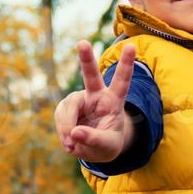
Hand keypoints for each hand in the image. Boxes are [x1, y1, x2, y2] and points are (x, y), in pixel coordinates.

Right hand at [54, 41, 136, 162]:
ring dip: (67, 126)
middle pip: (91, 74)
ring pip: (69, 106)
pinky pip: (60, 116)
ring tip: (71, 145)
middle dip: (86, 58)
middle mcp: (96, 95)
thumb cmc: (107, 144)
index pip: (122, 81)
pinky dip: (62, 131)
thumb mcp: (107, 145)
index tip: (132, 46)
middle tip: (83, 43)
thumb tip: (73, 132)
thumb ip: (93, 139)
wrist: (94, 150)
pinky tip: (69, 142)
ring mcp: (80, 99)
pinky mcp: (66, 107)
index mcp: (113, 100)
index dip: (127, 64)